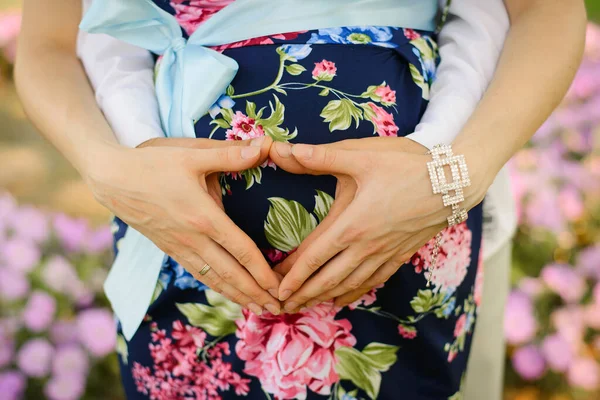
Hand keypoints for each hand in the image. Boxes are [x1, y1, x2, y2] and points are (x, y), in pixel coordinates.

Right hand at [85, 136, 280, 315]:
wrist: (111, 178)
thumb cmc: (152, 164)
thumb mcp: (193, 154)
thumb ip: (231, 154)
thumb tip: (266, 146)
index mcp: (204, 217)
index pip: (242, 251)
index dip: (263, 272)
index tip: (280, 287)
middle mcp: (193, 239)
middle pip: (231, 274)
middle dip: (256, 293)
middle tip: (278, 309)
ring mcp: (179, 248)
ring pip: (214, 279)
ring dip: (238, 296)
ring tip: (258, 308)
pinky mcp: (170, 249)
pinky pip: (198, 273)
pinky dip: (217, 287)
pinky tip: (227, 292)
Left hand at [270, 137, 487, 311]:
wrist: (454, 181)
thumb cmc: (406, 165)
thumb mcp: (361, 155)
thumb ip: (320, 157)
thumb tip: (283, 150)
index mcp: (351, 225)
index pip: (313, 257)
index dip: (293, 276)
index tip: (276, 290)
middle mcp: (366, 246)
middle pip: (327, 278)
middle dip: (303, 294)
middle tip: (283, 307)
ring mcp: (385, 254)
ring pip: (349, 284)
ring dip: (325, 297)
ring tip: (306, 307)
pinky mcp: (401, 254)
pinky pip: (373, 281)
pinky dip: (354, 292)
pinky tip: (344, 297)